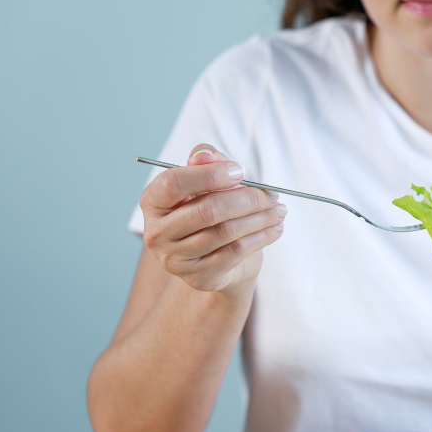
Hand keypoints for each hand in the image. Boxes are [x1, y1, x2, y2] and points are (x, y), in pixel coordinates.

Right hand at [140, 144, 285, 293]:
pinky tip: (275, 229)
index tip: (241, 172)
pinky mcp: (198, 277)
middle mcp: (157, 232)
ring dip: (260, 218)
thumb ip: (206, 162)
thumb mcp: (206, 181)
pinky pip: (235, 252)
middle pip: (207, 210)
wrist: (216, 259)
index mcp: (152, 201)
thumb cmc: (209, 210)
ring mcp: (175, 259)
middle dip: (247, 199)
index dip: (210, 175)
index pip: (174, 183)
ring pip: (226, 232)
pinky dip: (261, 237)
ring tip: (279, 210)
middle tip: (272, 195)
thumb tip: (206, 155)